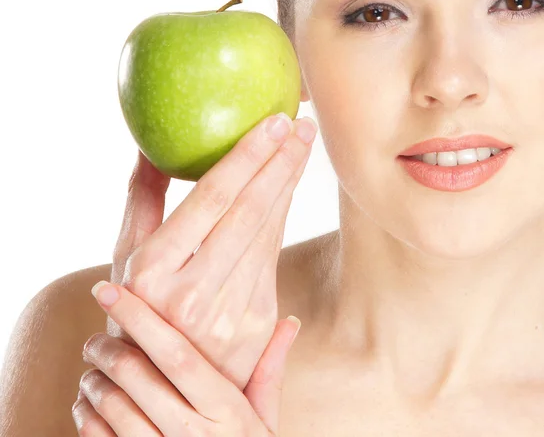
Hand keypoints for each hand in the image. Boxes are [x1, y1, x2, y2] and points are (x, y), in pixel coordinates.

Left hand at [72, 280, 299, 434]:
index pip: (176, 352)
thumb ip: (271, 367)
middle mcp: (192, 433)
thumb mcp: (265, 417)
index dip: (140, 317)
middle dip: (106, 346)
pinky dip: (84, 414)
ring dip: (93, 379)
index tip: (109, 290)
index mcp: (226, 408)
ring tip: (92, 366)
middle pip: (136, 375)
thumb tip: (291, 321)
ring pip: (111, 406)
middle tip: (96, 334)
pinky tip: (87, 400)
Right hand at [76, 112, 314, 415]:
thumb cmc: (137, 304)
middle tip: (303, 124)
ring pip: (269, 233)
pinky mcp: (257, 325)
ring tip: (301, 147)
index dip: (248, 158)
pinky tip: (287, 188)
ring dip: (289, 186)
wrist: (162, 378)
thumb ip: (141, 199)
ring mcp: (230, 316)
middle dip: (282, 163)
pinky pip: (273, 256)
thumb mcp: (125, 256)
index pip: (211, 201)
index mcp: (152, 274)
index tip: (274, 122)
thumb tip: (153, 144)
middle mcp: (192, 298)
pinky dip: (282, 217)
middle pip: (251, 214)